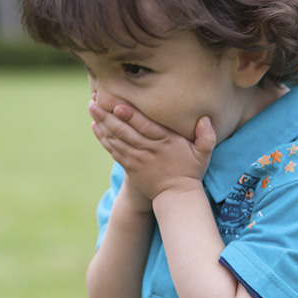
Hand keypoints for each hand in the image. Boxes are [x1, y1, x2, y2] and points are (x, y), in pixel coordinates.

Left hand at [89, 100, 215, 201]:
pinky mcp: (129, 166)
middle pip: (125, 131)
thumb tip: (206, 118)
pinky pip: (113, 150)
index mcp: (165, 142)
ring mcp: (137, 159)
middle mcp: (148, 150)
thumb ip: (207, 135)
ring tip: (91, 107)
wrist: (176, 196)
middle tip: (94, 100)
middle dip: (108, 115)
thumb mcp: (204, 154)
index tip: (118, 105)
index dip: (131, 116)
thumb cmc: (191, 171)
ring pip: (116, 139)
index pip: (146, 127)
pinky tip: (95, 126)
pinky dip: (103, 138)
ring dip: (102, 123)